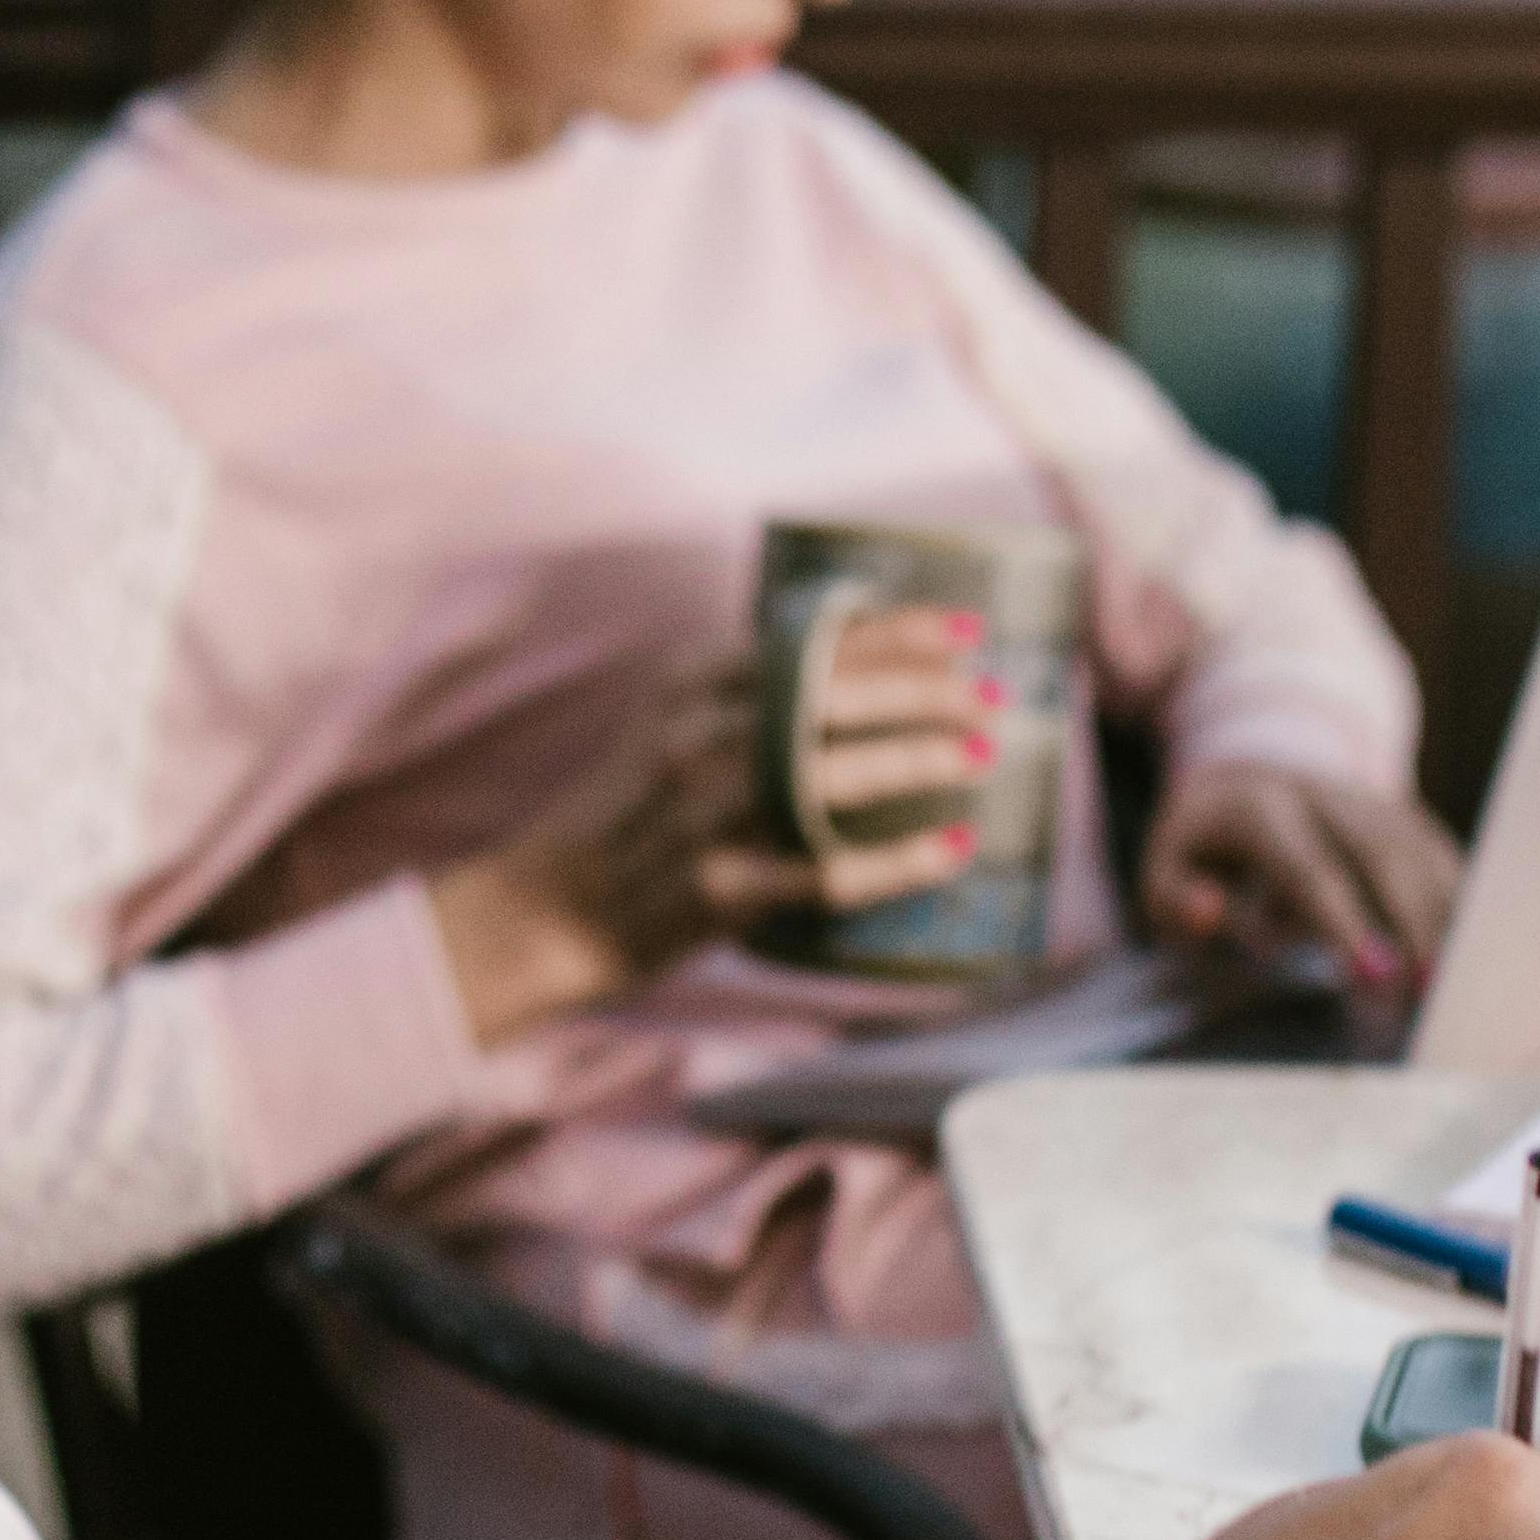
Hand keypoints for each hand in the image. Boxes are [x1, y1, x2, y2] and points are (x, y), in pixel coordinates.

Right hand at [424, 618, 997, 1045]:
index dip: (894, 632)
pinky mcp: (720, 888)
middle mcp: (698, 740)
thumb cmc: (631, 815)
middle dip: (925, 693)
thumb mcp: (672, 725)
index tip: (962, 628)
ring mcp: (707, 815)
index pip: (808, 643)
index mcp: (689, 687)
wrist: (548, 911)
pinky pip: (831, 872)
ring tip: (982, 753)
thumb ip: (750, 692)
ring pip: (835, 778)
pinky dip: (900, 862)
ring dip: (920, 761)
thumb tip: (865, 656)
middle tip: (991, 695)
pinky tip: (952, 850)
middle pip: (831, 701)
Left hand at [1143, 755, 1461, 991]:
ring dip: (1443, 917)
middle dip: (1410, 921)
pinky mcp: (1404, 816)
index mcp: (1259, 805)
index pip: (1307, 866)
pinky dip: (1458, 903)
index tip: (1372, 974)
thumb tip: (1208, 912)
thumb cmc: (1205, 849)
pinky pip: (1440, 856)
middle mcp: (1324, 793)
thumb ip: (1175, 897)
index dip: (1343, 920)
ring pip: (1421, 852)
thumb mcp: (1165, 870)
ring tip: (1450, 984)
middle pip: (1382, 853)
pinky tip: (1466, 955)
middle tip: (1425, 989)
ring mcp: (1371, 799)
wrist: (1248, 773)